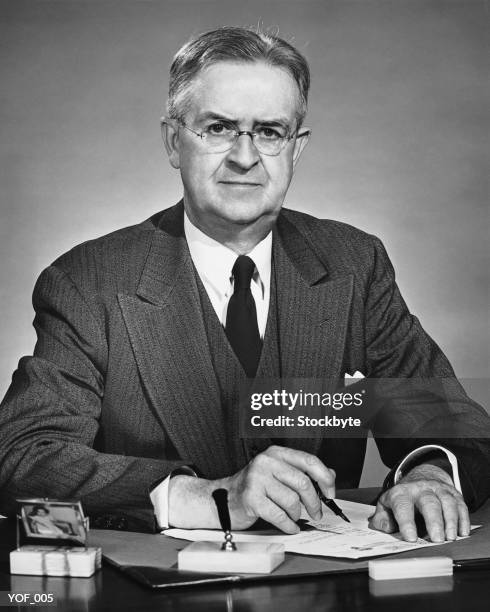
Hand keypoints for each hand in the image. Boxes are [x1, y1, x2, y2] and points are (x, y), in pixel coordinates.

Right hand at [220, 445, 335, 533]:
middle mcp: (266, 462)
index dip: (324, 478)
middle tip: (316, 513)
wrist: (223, 499)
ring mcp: (257, 479)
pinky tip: (290, 526)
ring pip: (292, 501)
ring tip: (293, 516)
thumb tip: (329, 475)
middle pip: (303, 483)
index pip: (308, 461)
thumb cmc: (254, 487)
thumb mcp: (278, 473)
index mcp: (275, 453)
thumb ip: (302, 472)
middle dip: (314, 502)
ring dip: (297, 514)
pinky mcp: (251, 499)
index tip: (330, 492)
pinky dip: (289, 525)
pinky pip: (280, 515)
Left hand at [368, 464, 469, 541]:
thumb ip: (382, 519)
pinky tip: (462, 532)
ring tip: (450, 538)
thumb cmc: (403, 498)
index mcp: (401, 493)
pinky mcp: (452, 493)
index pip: (403, 506)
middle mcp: (420, 489)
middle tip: (436, 540)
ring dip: (450, 521)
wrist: (421, 477)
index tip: (411, 538)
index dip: (406, 522)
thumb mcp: (386, 505)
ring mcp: (438, 490)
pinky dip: (463, 519)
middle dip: (434, 521)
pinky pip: (460, 505)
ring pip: (447, 502)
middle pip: (429, 502)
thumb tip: (387, 528)